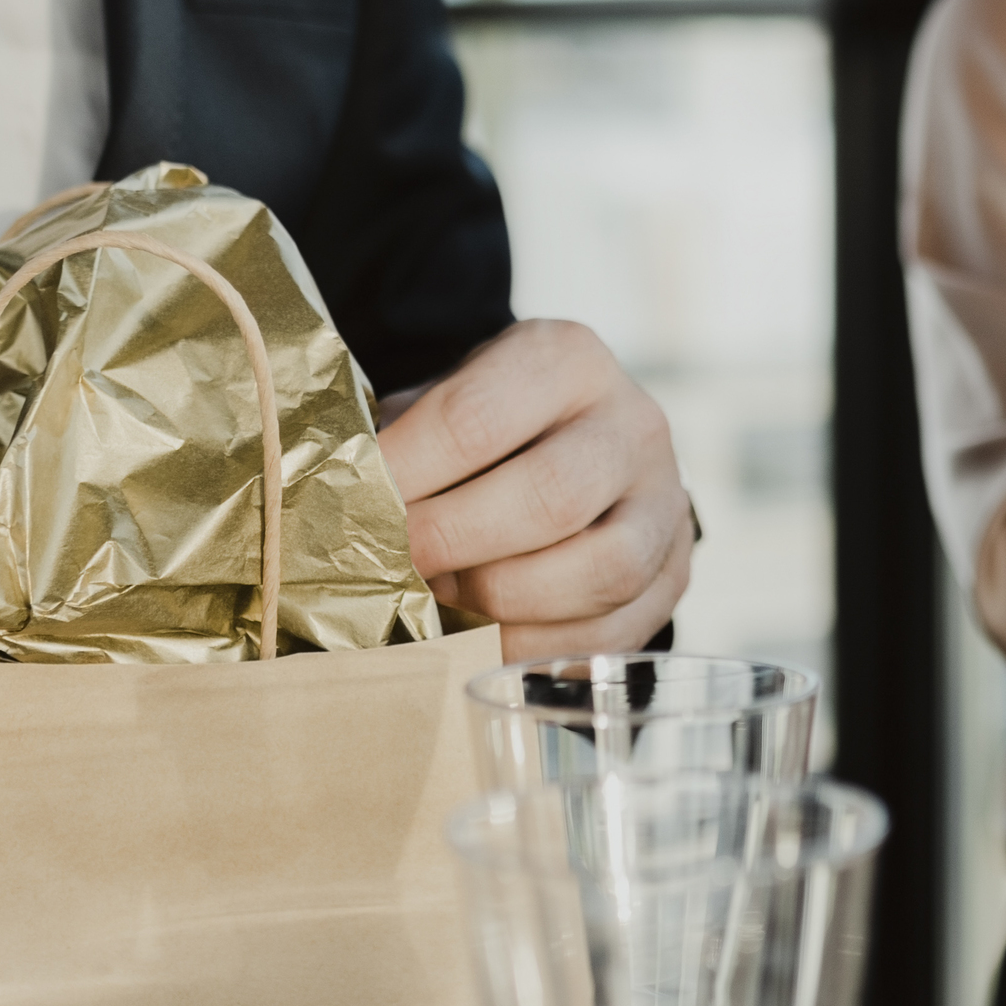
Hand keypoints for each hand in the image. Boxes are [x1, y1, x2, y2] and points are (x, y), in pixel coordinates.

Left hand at [381, 320, 694, 655]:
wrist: (580, 447)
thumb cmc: (486, 433)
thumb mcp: (443, 403)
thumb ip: (395, 443)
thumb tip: (328, 508)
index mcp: (565, 358)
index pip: (476, 417)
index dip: (406, 473)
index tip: (353, 508)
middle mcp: (633, 421)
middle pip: (550, 496)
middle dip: (455, 542)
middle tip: (394, 565)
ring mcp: (666, 500)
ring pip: (602, 569)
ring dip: (505, 601)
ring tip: (446, 600)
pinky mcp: (677, 571)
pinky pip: (616, 630)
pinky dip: (540, 647)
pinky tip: (486, 639)